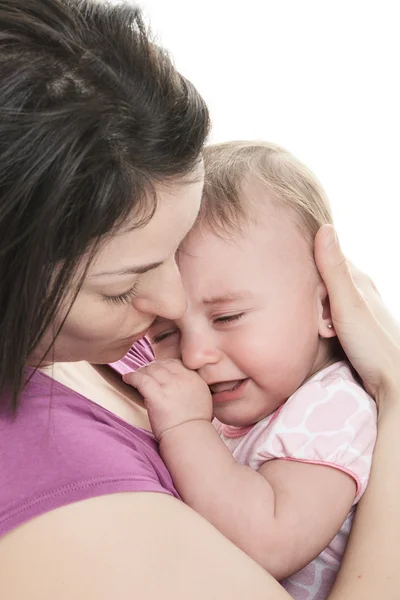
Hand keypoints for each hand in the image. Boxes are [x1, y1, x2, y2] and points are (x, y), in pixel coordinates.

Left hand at [123, 359, 212, 438]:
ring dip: (142, 371)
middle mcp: (183, 379)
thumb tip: (180, 380)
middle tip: (144, 373)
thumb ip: (192, 385)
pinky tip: (127, 378)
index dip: (164, 365)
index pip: (175, 363)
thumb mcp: (202, 397)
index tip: (158, 371)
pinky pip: (140, 379)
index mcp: (194, 378)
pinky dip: (131, 377)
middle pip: (162, 365)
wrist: (189, 438)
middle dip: (151, 367)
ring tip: (135, 376)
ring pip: (151, 369)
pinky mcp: (157, 396)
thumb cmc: (194, 424)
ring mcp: (170, 386)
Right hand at [314, 224, 399, 403]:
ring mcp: (358, 310)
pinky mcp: (355, 328)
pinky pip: (331, 317)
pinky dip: (322, 322)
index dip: (308, 261)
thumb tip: (325, 228)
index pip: (327, 257)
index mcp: (359, 280)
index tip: (289, 270)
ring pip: (327, 300)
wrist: (394, 382)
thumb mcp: (347, 304)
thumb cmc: (373, 344)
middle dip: (310, 290)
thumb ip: (334, 270)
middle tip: (307, 308)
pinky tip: (322, 333)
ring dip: (316, 309)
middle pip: (325, 279)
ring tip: (317, 324)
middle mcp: (360, 291)